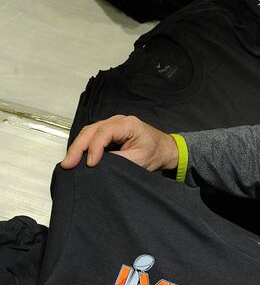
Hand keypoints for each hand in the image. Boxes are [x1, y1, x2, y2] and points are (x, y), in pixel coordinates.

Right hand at [61, 115, 178, 170]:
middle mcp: (118, 120)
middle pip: (91, 130)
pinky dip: (83, 146)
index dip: (94, 148)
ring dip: (77, 147)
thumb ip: (119, 160)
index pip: (104, 132)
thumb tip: (97, 163)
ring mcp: (112, 124)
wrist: (165, 150)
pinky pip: (92, 136)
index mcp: (128, 124)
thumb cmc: (155, 153)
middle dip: (78, 147)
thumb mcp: (139, 160)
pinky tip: (76, 157)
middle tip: (68, 164)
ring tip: (69, 162)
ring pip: (89, 132)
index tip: (91, 164)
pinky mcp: (109, 131)